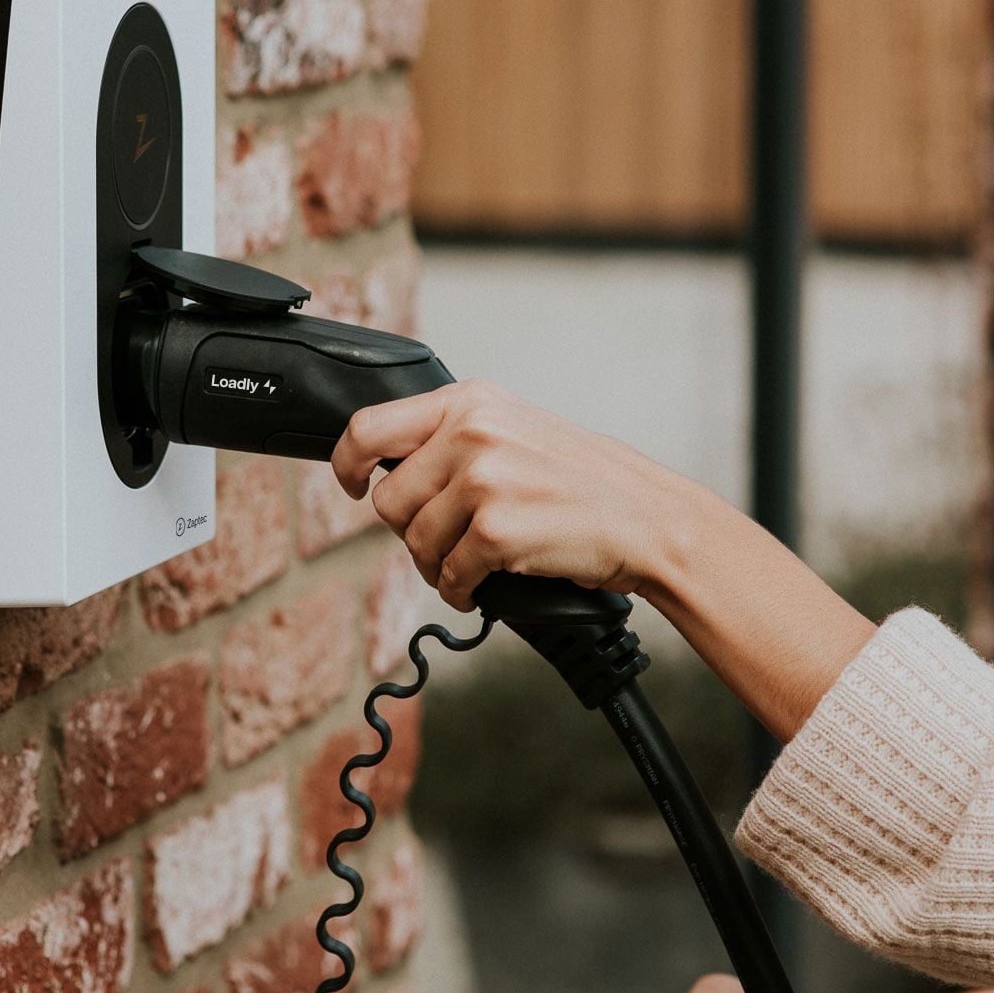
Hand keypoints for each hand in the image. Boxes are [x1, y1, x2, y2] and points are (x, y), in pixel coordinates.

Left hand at [331, 379, 662, 611]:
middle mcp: (471, 432)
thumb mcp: (515, 430)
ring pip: (414, 542)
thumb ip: (455, 438)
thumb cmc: (585, 482)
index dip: (345, 464)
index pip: (369, 426)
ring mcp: (483, 479)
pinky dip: (460, 590)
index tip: (347, 485)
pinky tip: (484, 585)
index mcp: (471, 402)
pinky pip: (448, 574)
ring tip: (471, 565)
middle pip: (387, 499)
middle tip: (445, 543)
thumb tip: (387, 469)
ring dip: (436, 566)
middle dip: (410, 532)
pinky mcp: (495, 530)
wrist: (648, 518)